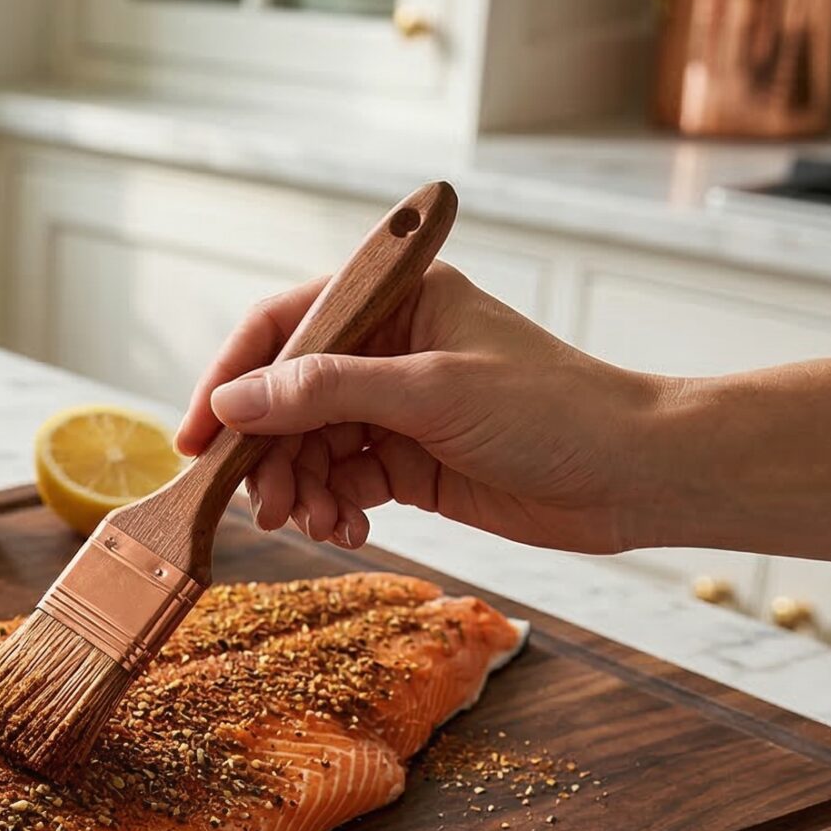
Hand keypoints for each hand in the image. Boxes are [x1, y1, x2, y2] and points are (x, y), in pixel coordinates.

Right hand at [175, 263, 669, 553]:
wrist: (634, 476)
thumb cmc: (554, 411)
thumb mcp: (431, 393)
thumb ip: (326, 392)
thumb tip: (234, 400)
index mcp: (397, 300)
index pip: (284, 325)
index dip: (231, 376)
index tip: (196, 435)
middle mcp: (389, 347)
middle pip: (286, 395)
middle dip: (266, 452)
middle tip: (261, 503)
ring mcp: (396, 407)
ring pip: (307, 446)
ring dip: (298, 488)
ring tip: (313, 524)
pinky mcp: (408, 461)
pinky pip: (339, 482)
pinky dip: (331, 509)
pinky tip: (345, 530)